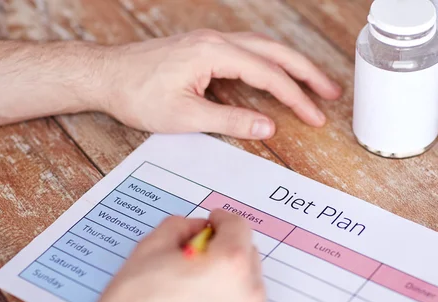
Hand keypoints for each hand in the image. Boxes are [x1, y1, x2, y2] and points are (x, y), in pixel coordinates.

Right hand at [32, 210, 263, 301]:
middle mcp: (248, 294)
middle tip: (196, 263)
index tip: (211, 224)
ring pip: (248, 289)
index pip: (238, 225)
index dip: (220, 220)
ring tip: (195, 296)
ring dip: (229, 284)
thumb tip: (197, 228)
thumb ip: (181, 227)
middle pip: (247, 256)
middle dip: (224, 253)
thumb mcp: (149, 249)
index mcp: (229, 263)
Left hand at [102, 29, 341, 138]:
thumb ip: (230, 120)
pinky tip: (275, 76)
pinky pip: (247, 51)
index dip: (296, 98)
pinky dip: (269, 63)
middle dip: (307, 72)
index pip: (269, 75)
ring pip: (263, 48)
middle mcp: (216, 41)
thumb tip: (268, 125)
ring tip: (313, 83)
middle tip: (331, 91)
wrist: (105, 76)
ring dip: (290, 65)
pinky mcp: (203, 48)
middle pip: (275, 52)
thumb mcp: (185, 116)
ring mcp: (210, 41)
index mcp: (214, 53)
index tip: (315, 116)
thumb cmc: (137, 94)